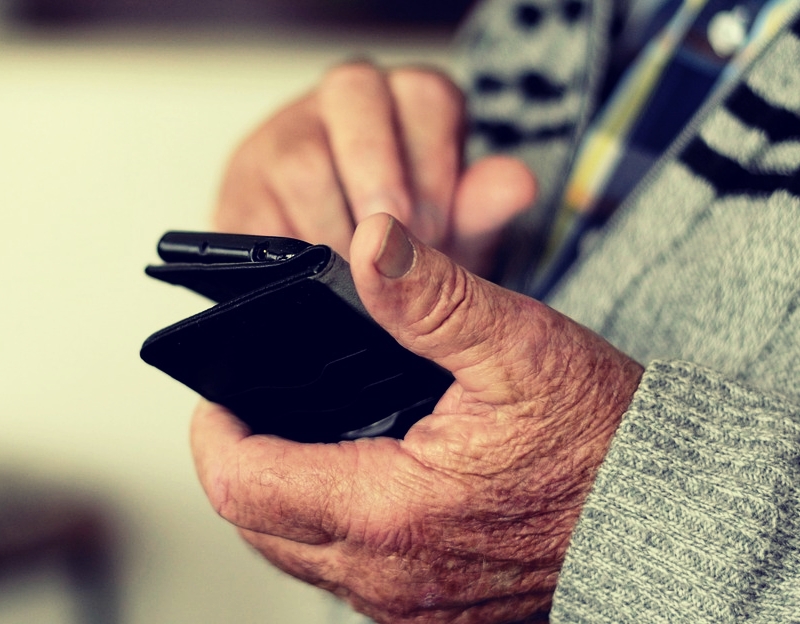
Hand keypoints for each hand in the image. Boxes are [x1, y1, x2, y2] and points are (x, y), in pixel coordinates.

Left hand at [191, 214, 642, 622]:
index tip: (223, 394)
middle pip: (258, 526)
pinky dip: (330, 525)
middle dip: (243, 462)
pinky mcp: (433, 609)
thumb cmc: (600, 438)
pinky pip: (347, 572)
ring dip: (283, 495)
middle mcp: (388, 576)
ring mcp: (409, 603)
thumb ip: (432, 297)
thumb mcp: (517, 348)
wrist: (663, 515)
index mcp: (390, 512)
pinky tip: (359, 477)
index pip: (244, 485)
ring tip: (302, 434)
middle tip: (258, 408)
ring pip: (298, 553)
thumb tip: (372, 242)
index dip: (216, 432)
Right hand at [213, 61, 536, 274]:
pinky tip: (312, 284)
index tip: (437, 228)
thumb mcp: (454, 235)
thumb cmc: (406, 250)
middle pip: (353, 94)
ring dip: (335, 226)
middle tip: (393, 247)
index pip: (426, 94)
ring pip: (298, 157)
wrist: (341, 289)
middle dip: (380, 178)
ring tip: (358, 279)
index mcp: (404, 103)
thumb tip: (516, 185)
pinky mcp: (238, 196)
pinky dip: (288, 258)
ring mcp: (280, 142)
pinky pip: (251, 218)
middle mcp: (339, 108)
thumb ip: (481, 211)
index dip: (436, 163)